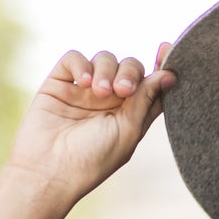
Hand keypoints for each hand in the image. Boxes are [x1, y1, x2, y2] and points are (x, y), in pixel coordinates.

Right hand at [5, 45, 176, 201]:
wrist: (49, 169)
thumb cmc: (93, 159)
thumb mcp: (128, 131)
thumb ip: (146, 100)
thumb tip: (169, 75)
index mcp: (131, 115)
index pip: (151, 86)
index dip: (161, 66)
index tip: (167, 49)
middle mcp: (110, 101)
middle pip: (130, 68)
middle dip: (130, 72)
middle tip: (122, 90)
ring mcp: (84, 90)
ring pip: (105, 59)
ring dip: (106, 70)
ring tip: (98, 91)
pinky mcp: (60, 83)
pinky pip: (74, 58)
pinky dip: (82, 64)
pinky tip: (84, 82)